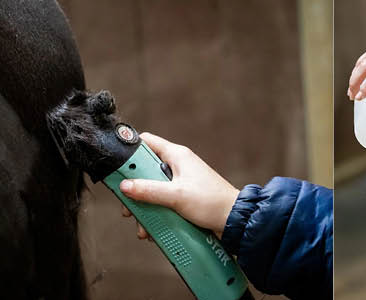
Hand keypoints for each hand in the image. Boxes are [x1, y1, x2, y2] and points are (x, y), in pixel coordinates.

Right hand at [119, 133, 238, 238]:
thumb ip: (149, 190)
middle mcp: (178, 167)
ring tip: (142, 227)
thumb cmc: (213, 203)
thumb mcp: (176, 196)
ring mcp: (180, 184)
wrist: (235, 222)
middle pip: (144, 172)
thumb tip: (125, 186)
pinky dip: (156, 217)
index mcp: (177, 157)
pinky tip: (153, 231)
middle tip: (127, 206)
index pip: (146, 142)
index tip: (116, 167)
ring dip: (144, 210)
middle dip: (134, 191)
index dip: (129, 151)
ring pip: (152, 192)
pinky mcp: (183, 200)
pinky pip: (162, 205)